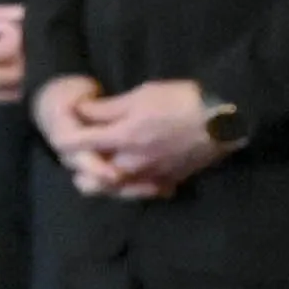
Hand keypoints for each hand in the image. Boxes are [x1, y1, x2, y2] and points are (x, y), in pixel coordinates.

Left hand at [55, 76, 220, 197]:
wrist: (223, 121)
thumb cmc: (182, 101)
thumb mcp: (142, 95)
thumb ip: (108, 108)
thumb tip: (80, 111)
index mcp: (122, 138)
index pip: (77, 145)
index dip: (65, 139)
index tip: (64, 131)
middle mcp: (131, 164)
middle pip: (88, 180)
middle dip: (80, 168)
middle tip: (83, 152)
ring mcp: (148, 178)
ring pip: (111, 191)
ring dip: (102, 181)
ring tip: (104, 164)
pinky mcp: (165, 184)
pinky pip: (137, 193)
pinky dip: (129, 187)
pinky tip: (131, 174)